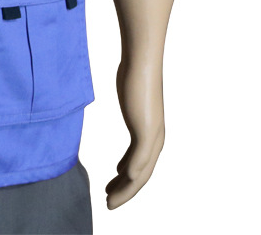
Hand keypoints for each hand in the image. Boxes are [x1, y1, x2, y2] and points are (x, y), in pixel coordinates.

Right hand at [105, 57, 164, 208]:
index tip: (113, 188)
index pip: (140, 166)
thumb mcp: (131, 99)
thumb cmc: (135, 74)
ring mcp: (152, 135)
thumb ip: (131, 109)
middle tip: (109, 202)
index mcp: (151, 134)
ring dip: (126, 188)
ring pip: (141, 172)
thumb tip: (128, 107)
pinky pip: (140, 157)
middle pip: (141, 176)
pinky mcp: (146, 129)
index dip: (127, 182)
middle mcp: (155, 139)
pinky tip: (123, 177)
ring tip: (110, 199)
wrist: (142, 61)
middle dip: (125, 191)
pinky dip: (132, 170)